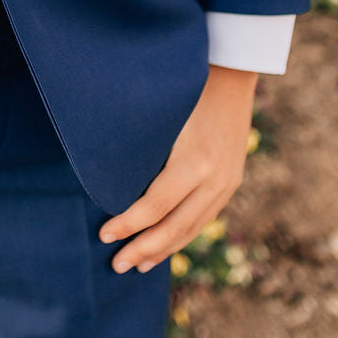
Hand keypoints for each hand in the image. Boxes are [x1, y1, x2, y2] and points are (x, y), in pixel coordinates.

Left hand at [98, 64, 257, 272]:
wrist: (233, 71)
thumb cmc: (187, 86)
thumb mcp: (163, 113)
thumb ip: (142, 144)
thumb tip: (104, 172)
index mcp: (195, 160)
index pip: (155, 205)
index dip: (129, 224)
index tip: (104, 235)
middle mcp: (215, 177)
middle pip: (174, 227)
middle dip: (143, 248)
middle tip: (116, 265)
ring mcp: (227, 182)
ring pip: (192, 228)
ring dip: (163, 249)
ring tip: (138, 265)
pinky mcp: (232, 182)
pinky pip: (205, 219)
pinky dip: (183, 235)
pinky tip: (167, 245)